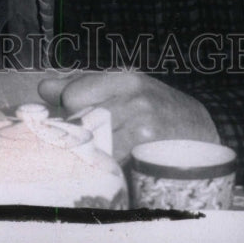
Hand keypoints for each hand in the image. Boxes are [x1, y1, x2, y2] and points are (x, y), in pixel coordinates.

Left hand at [38, 69, 219, 162]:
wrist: (200, 131)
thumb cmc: (155, 106)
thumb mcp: (123, 88)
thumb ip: (81, 86)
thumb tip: (43, 88)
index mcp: (124, 79)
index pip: (74, 95)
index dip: (68, 110)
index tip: (73, 118)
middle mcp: (133, 100)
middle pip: (82, 121)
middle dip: (76, 133)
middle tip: (80, 139)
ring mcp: (142, 127)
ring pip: (94, 143)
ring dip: (89, 150)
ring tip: (95, 151)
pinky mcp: (148, 152)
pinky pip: (112, 161)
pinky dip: (106, 163)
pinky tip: (110, 162)